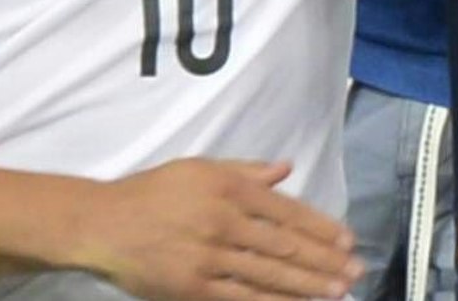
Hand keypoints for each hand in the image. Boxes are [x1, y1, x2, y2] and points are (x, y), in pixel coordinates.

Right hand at [85, 159, 360, 300]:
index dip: (320, 227)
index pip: (286, 210)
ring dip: (308, 284)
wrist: (102, 224)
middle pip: (284, 244)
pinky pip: (243, 298)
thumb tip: (284, 169)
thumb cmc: (151, 193)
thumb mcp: (198, 169)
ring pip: (269, 273)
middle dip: (324, 260)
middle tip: (354, 271)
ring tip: (337, 291)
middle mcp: (223, 219)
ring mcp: (209, 255)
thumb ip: (245, 171)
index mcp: (227, 186)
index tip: (346, 240)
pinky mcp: (194, 287)